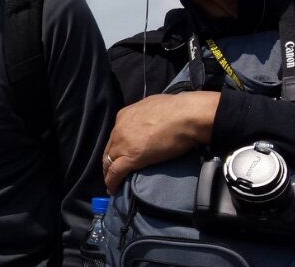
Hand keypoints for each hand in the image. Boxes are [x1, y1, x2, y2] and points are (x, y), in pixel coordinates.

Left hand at [102, 92, 219, 192]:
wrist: (185, 115)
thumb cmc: (177, 109)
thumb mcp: (152, 106)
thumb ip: (145, 115)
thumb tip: (150, 121)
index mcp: (124, 116)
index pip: (115, 136)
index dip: (116, 147)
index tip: (118, 155)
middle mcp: (119, 129)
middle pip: (109, 149)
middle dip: (109, 161)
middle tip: (111, 172)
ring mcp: (124, 144)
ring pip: (109, 161)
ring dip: (109, 173)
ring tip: (112, 183)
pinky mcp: (131, 157)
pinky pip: (116, 172)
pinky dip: (112, 182)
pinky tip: (112, 189)